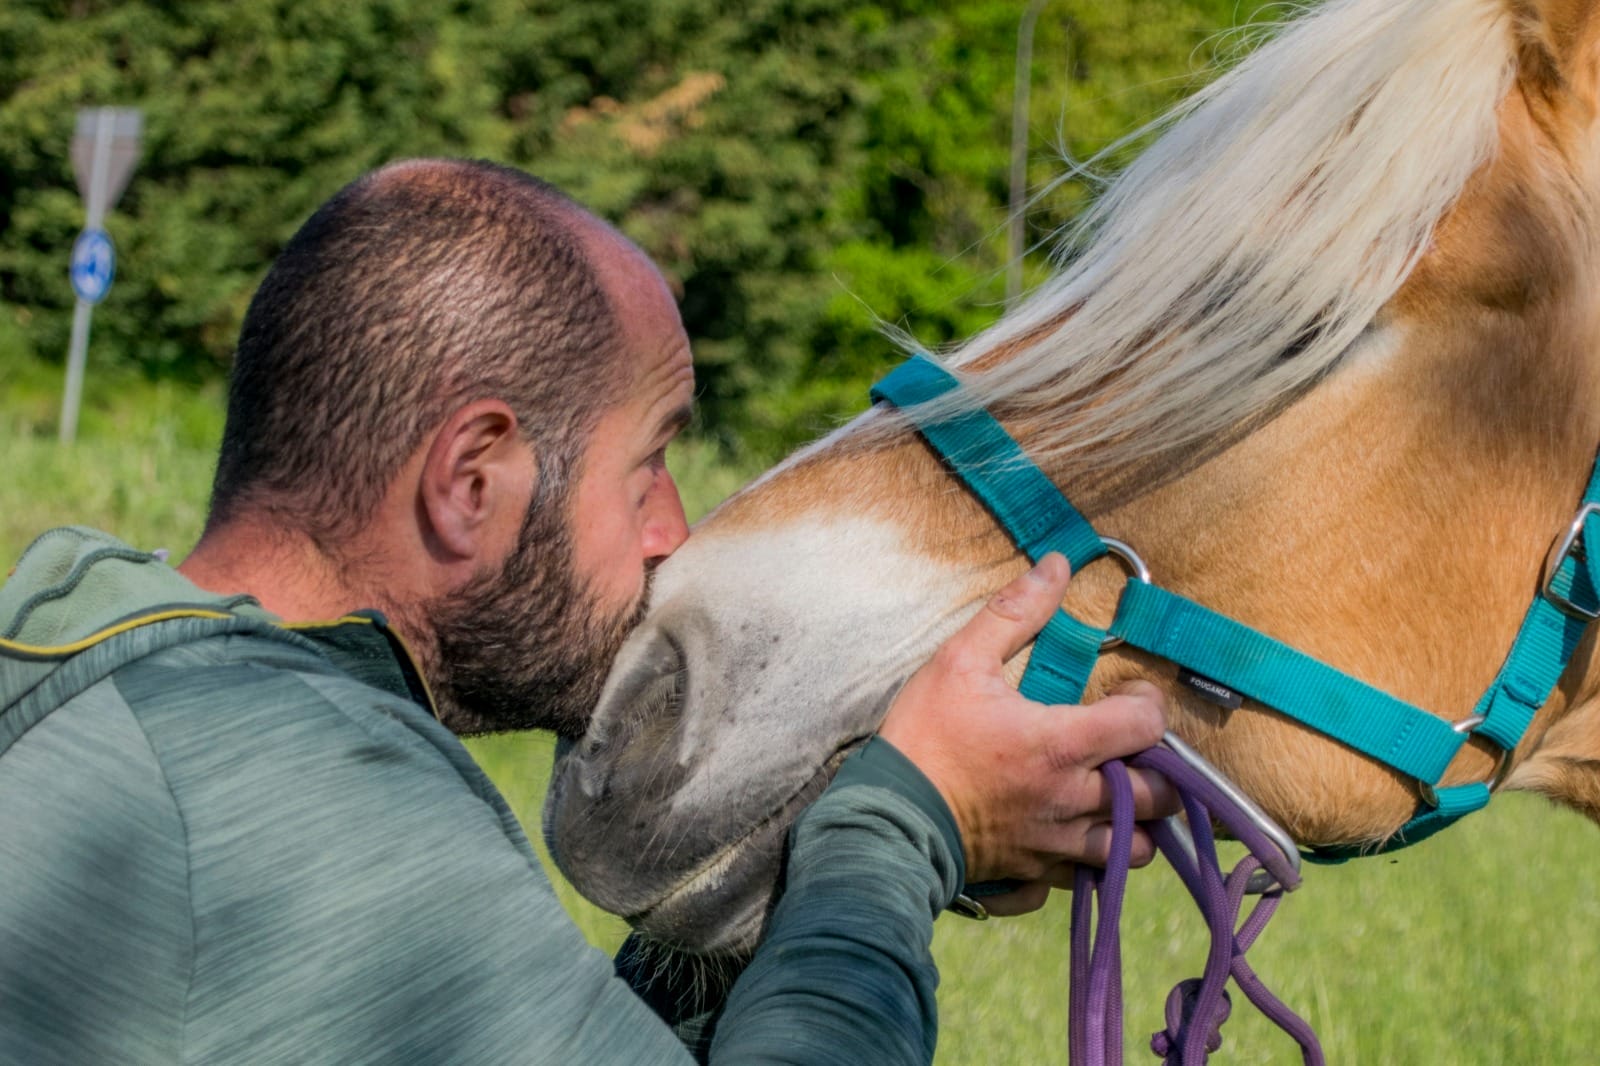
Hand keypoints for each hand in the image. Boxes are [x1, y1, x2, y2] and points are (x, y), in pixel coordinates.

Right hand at [878, 553, 1178, 915]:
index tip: (1131, 694)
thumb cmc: (923, 738)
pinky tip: (1080, 833)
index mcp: (1061, 744)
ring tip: (1117, 794)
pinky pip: (1090, 876)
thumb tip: (1057, 566)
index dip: (1151, 704)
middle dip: (1161, 770)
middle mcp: (1072, 800)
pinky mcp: (1037, 874)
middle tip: (1133, 748)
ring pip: (1136, 847)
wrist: (886, 820)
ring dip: (1138, 821)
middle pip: (1159, 796)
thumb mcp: (959, 661)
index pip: (1147, 726)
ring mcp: (1057, 844)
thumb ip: (1014, 613)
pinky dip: (1098, 857)